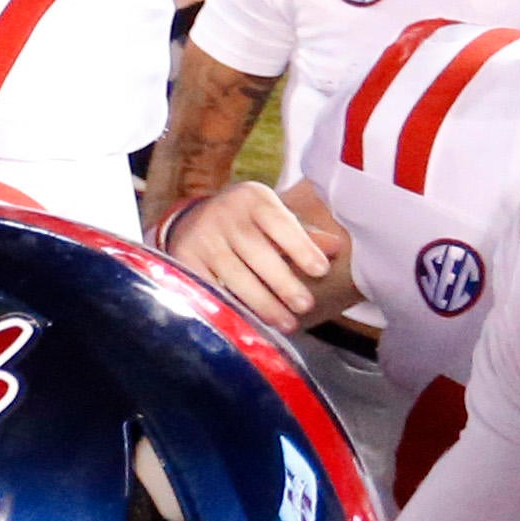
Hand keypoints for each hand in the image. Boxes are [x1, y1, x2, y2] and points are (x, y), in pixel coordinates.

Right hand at [164, 178, 359, 329]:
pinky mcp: (183, 258)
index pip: (278, 222)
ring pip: (234, 274)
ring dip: (262, 302)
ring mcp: (201, 236)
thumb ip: (302, 235)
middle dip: (282, 282)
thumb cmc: (248, 223)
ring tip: (286, 323)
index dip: (300, 246)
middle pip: (256, 251)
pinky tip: (249, 322)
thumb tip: (335, 247)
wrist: (194, 219)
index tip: (321, 271)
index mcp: (252, 198)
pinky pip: (209, 286)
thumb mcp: (274, 219)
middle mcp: (223, 213)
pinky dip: (230, 305)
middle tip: (305, 306)